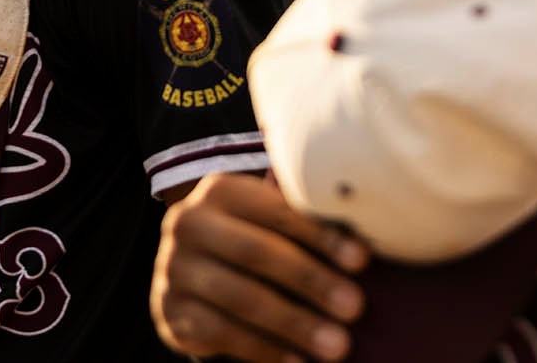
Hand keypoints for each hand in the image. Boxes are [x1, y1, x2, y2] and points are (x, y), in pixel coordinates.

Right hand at [151, 171, 368, 362]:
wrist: (190, 275)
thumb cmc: (250, 244)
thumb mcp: (269, 225)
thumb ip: (304, 223)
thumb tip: (367, 239)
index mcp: (220, 191)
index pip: (276, 211)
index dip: (321, 236)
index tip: (362, 261)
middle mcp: (188, 223)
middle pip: (256, 252)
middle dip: (311, 281)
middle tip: (355, 307)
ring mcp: (173, 268)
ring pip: (239, 297)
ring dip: (294, 323)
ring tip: (337, 345)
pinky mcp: (169, 311)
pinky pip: (221, 332)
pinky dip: (264, 350)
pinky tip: (298, 362)